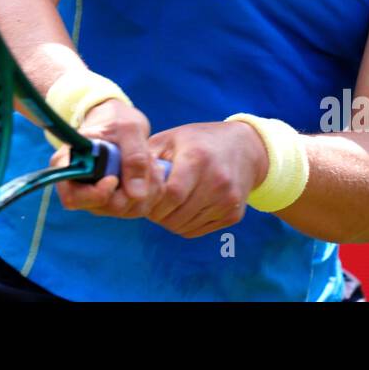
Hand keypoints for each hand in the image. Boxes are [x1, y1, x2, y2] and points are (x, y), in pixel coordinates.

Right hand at [49, 99, 166, 218]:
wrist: (119, 121)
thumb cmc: (116, 119)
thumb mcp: (128, 129)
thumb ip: (134, 157)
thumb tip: (136, 194)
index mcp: (68, 164)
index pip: (73, 197)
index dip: (97, 194)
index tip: (115, 179)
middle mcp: (79, 185)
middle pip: (103, 207)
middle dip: (131, 190)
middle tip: (147, 163)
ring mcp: (97, 195)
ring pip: (123, 210)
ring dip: (145, 191)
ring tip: (151, 164)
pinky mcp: (115, 198)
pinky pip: (135, 207)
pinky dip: (150, 193)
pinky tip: (153, 172)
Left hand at [142, 121, 268, 238]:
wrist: (246, 148)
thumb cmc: (199, 141)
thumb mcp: (172, 139)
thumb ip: (147, 158)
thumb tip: (122, 179)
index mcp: (198, 159)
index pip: (171, 194)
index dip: (153, 201)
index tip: (145, 196)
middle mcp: (217, 181)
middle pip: (176, 214)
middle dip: (157, 213)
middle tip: (152, 203)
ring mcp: (228, 200)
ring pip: (185, 226)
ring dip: (169, 220)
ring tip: (167, 203)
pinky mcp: (234, 214)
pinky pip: (198, 230)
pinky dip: (184, 223)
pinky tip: (184, 207)